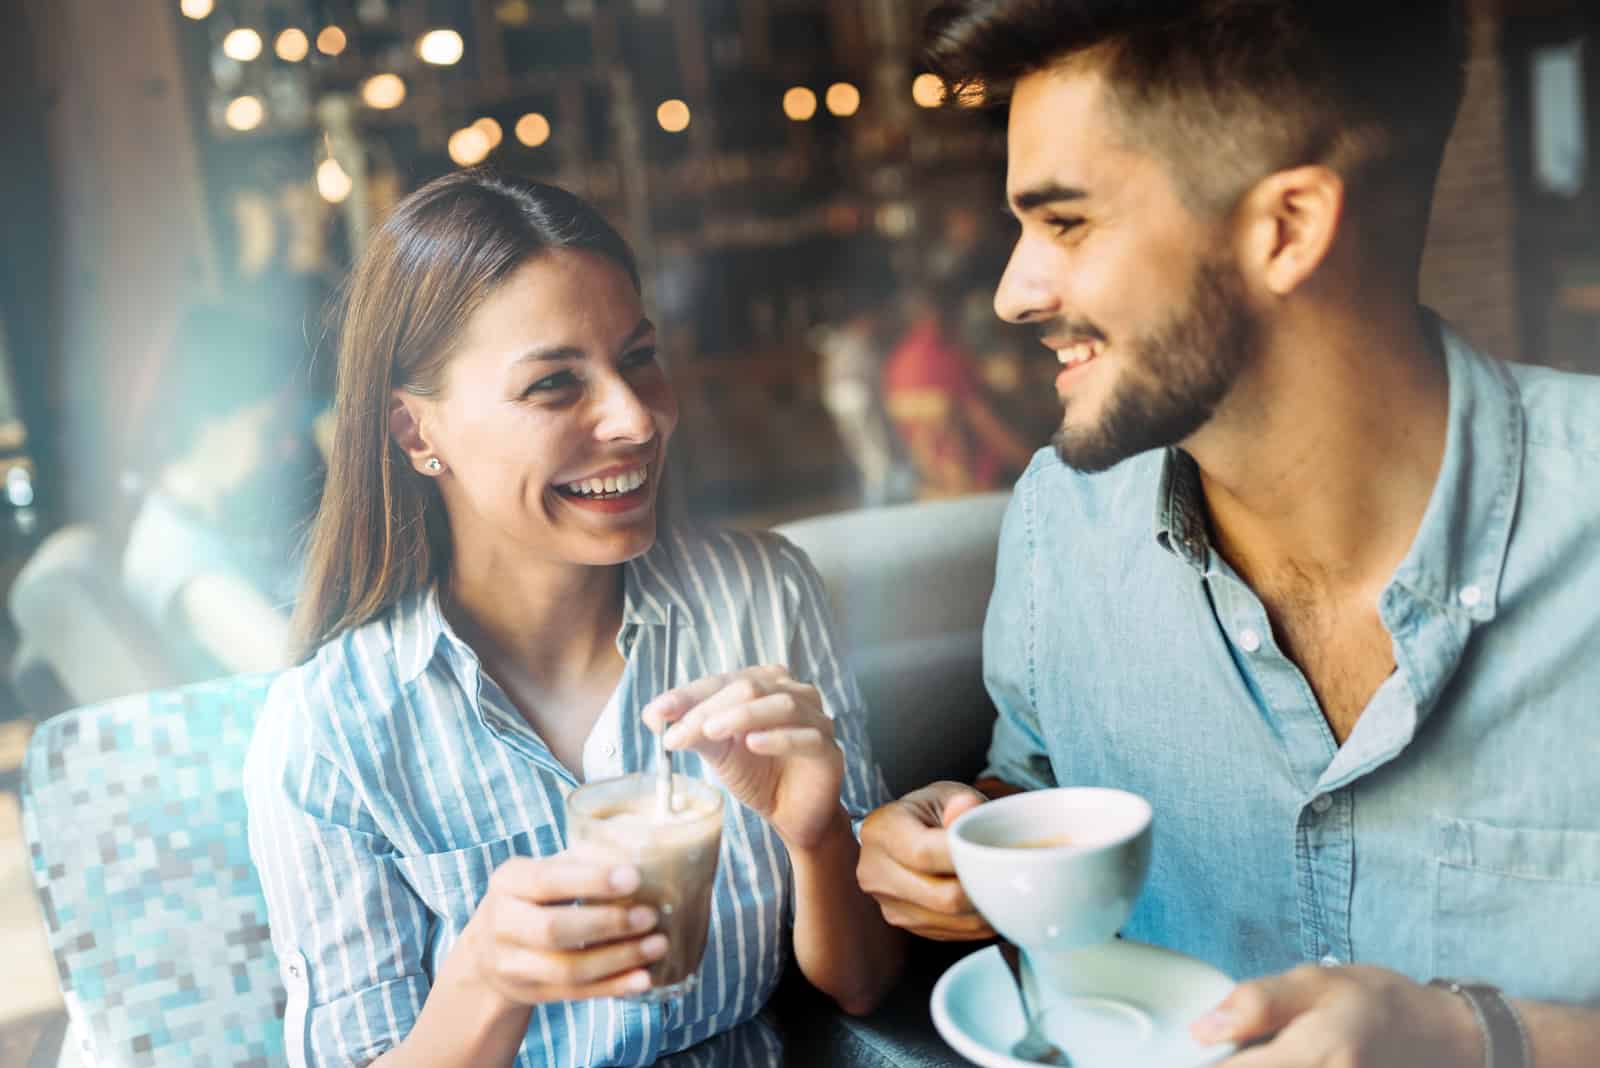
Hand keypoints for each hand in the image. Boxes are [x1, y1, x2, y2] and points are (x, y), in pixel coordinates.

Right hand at [462, 851, 667, 1006]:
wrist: (490, 948)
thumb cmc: (533, 897)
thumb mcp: (542, 871)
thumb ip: (581, 862)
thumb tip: (635, 856)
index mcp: (508, 882)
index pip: (548, 880)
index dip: (591, 881)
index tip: (633, 878)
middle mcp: (502, 924)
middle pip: (554, 930)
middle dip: (607, 923)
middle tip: (650, 916)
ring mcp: (513, 965)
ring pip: (568, 968)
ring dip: (619, 959)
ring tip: (658, 945)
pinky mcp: (531, 993)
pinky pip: (576, 994)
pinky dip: (613, 987)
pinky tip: (643, 977)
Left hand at [642, 665, 843, 849]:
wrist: (791, 814)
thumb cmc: (757, 774)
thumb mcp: (718, 750)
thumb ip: (693, 730)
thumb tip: (655, 716)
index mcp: (765, 684)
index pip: (722, 681)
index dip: (688, 695)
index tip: (656, 714)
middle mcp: (794, 693)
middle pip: (749, 687)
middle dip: (709, 708)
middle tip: (678, 731)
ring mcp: (816, 719)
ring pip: (781, 704)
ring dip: (742, 715)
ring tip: (711, 731)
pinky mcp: (828, 750)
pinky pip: (806, 737)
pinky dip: (778, 737)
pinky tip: (753, 743)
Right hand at [855, 781, 993, 940]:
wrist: (905, 833)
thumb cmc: (930, 811)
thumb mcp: (946, 794)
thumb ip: (960, 801)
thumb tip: (968, 807)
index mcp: (881, 830)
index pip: (923, 854)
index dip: (964, 858)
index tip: (995, 854)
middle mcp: (875, 871)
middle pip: (942, 897)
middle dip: (981, 888)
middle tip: (1008, 875)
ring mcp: (888, 903)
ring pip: (951, 919)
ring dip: (984, 909)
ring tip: (1001, 886)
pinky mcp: (904, 924)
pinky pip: (952, 932)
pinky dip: (977, 921)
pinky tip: (986, 900)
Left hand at [1193, 964, 1482, 1066]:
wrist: (1443, 1039)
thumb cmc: (1377, 1003)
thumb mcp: (1315, 982)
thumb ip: (1256, 1003)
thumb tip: (1202, 1030)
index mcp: (1321, 1056)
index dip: (1206, 1065)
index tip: (1188, 1055)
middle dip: (1232, 1066)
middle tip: (1233, 1050)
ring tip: (1259, 1053)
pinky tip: (1275, 1060)